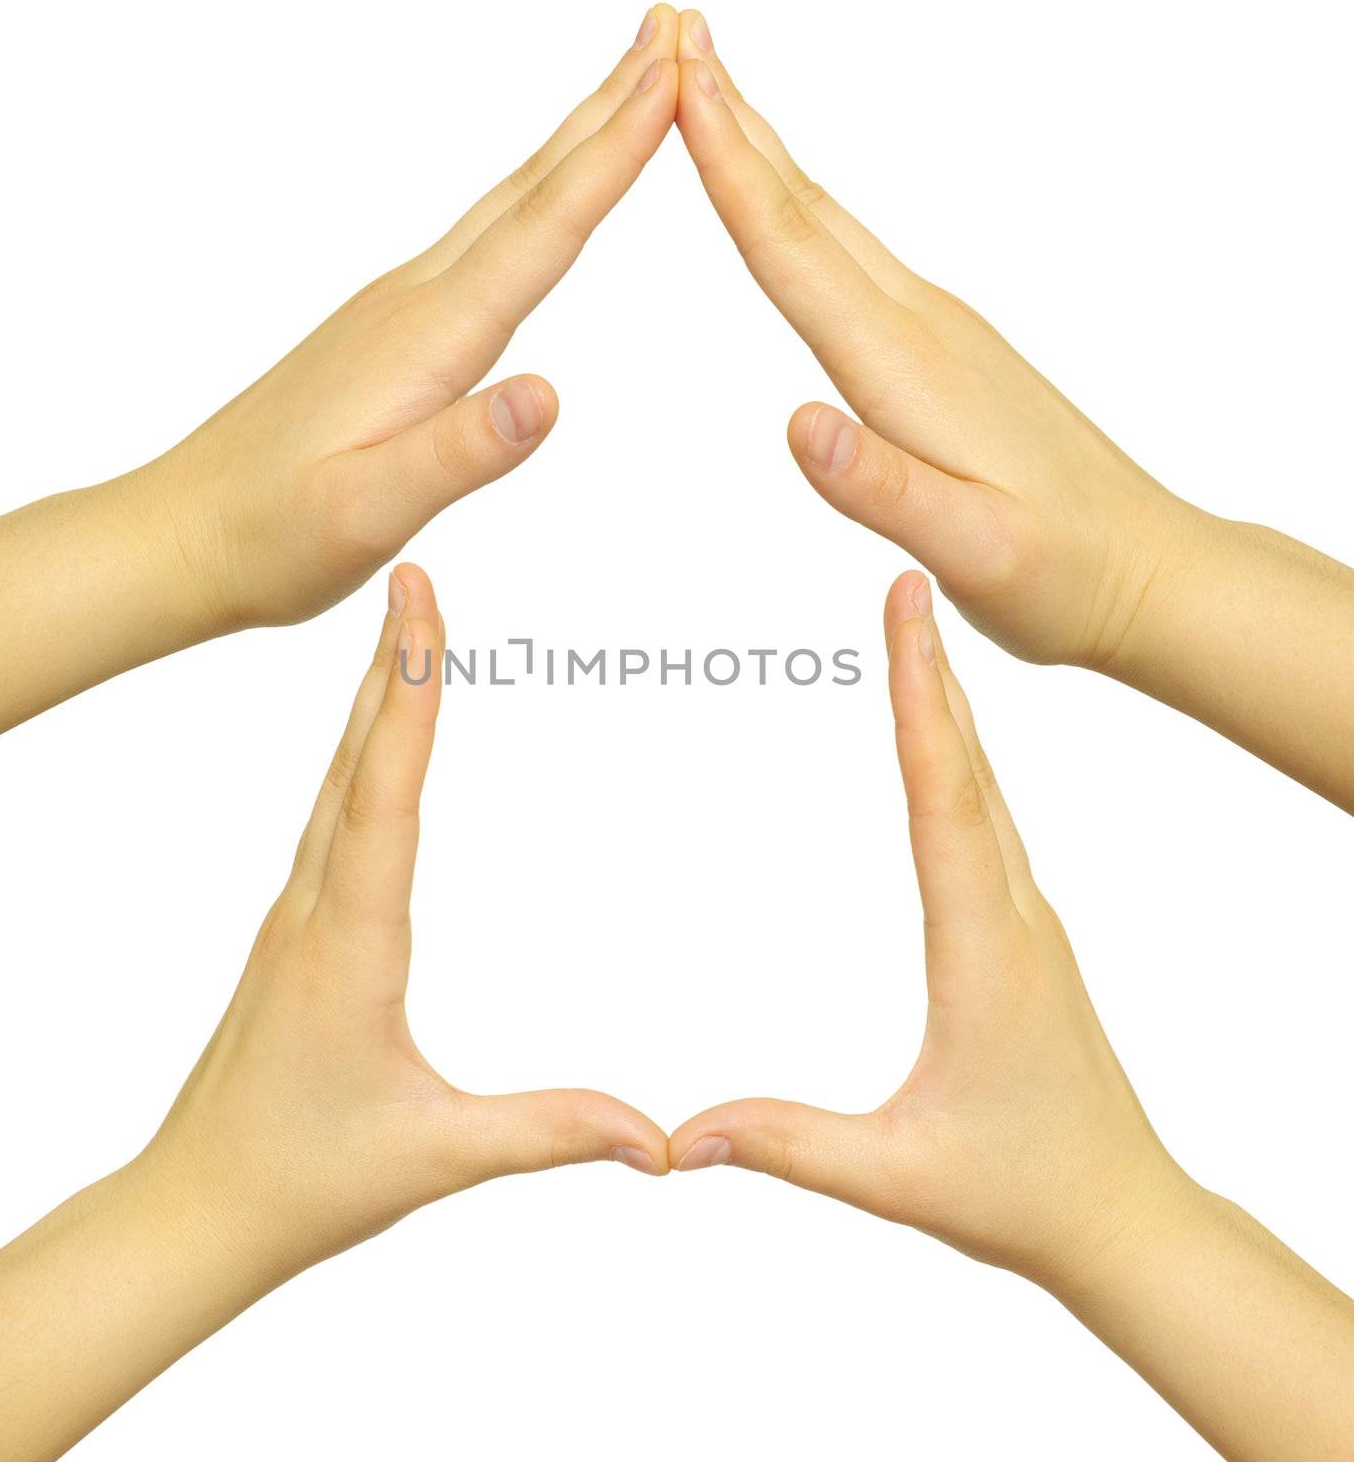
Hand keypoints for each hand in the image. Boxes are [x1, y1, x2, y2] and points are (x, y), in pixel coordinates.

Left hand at [140, 563, 666, 1280]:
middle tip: (414, 578)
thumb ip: (551, 1133)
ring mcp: (298, 916)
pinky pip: (331, 819)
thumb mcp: (435, 1157)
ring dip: (368, 704)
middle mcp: (315, 910)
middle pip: (355, 764)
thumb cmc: (303, 1181)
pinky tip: (370, 743)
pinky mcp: (299, 931)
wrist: (196, 1206)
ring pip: (336, 786)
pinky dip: (358, 757)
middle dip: (389, 666)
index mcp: (348, 943)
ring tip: (399, 633)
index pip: (385, 796)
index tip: (417, 611)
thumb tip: (659, 1140)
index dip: (407, 698)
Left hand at [149, 8, 680, 631]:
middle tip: (672, 29)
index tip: (671, 81)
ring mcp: (399, 307)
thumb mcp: (369, 510)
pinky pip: (484, 240)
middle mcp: (414, 300)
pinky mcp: (391, 328)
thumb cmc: (275, 532)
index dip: (612, 157)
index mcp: (425, 338)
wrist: (187, 532)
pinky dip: (535, 197)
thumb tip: (549, 393)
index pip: (540, 233)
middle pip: (528, 189)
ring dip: (573, 142)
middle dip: (606, 108)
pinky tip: (543, 199)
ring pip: (507, 206)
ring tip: (628, 86)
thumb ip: (460, 452)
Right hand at [670, 571, 1195, 1283]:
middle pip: (968, 770)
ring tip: (918, 639)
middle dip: (932, 672)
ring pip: (986, 791)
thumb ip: (788, 1146)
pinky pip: (989, 824)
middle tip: (906, 585)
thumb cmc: (1024, 1193)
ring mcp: (1027, 921)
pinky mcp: (1024, 933)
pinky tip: (947, 748)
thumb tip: (677, 1138)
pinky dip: (962, 762)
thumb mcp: (900, 1179)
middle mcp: (1015, 916)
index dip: (920, 702)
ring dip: (951, 710)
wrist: (1122, 1215)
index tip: (908, 617)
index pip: (943, 801)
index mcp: (986, 950)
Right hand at [671, 11, 1195, 669]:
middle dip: (739, 126)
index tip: (681, 89)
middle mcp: (922, 327)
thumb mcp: (972, 550)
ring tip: (715, 98)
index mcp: (908, 368)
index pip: (797, 255)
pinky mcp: (944, 349)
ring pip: (831, 227)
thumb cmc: (1057, 570)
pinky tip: (791, 210)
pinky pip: (853, 259)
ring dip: (768, 157)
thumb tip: (797, 422)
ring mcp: (937, 330)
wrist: (1143, 568)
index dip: (731, 171)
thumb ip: (882, 488)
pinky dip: (802, 213)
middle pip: (810, 212)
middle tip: (678, 41)